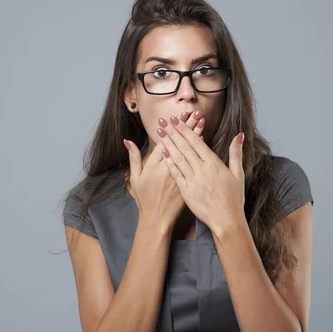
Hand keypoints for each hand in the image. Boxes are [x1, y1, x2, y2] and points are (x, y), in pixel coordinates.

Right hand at [124, 111, 204, 229]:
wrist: (157, 218)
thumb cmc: (144, 199)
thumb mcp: (135, 178)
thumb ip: (134, 158)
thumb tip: (128, 141)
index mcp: (155, 166)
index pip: (166, 141)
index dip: (173, 128)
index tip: (178, 116)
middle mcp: (169, 168)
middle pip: (180, 143)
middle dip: (187, 127)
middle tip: (195, 113)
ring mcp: (180, 175)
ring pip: (189, 151)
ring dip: (196, 135)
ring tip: (202, 121)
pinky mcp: (188, 181)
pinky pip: (195, 164)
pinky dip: (199, 153)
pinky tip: (204, 142)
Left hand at [156, 112, 245, 231]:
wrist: (226, 220)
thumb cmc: (234, 198)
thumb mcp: (238, 174)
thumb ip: (236, 153)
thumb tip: (239, 134)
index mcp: (214, 164)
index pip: (197, 142)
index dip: (185, 129)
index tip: (177, 120)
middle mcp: (202, 170)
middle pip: (185, 147)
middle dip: (173, 132)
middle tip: (163, 120)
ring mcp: (193, 181)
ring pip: (178, 158)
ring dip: (168, 144)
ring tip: (160, 132)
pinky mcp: (186, 191)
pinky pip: (176, 173)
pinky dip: (169, 162)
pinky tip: (162, 153)